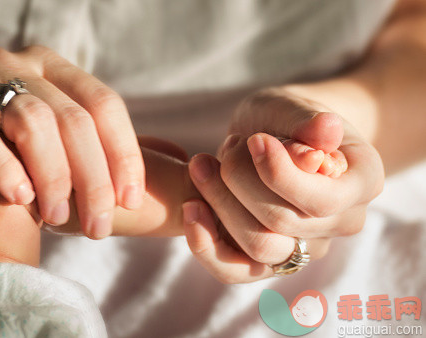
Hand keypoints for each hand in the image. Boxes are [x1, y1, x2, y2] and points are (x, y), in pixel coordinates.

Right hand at [0, 45, 144, 238]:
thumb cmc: (4, 149)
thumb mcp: (49, 139)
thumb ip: (84, 151)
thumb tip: (133, 193)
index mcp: (52, 68)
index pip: (104, 104)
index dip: (123, 154)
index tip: (131, 200)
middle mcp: (16, 65)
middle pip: (72, 118)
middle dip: (93, 178)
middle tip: (98, 226)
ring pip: (31, 121)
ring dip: (53, 176)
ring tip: (57, 218)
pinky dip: (3, 168)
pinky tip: (19, 199)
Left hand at [183, 87, 383, 282]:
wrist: (270, 136)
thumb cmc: (284, 118)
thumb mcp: (291, 107)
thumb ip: (306, 120)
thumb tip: (327, 130)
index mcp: (361, 183)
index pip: (322, 200)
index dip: (278, 173)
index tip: (254, 139)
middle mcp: (340, 223)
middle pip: (283, 223)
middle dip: (240, 180)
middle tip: (228, 146)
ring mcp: (304, 247)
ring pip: (259, 246)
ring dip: (220, 202)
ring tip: (203, 164)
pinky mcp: (265, 260)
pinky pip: (234, 270)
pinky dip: (206, 245)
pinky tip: (190, 208)